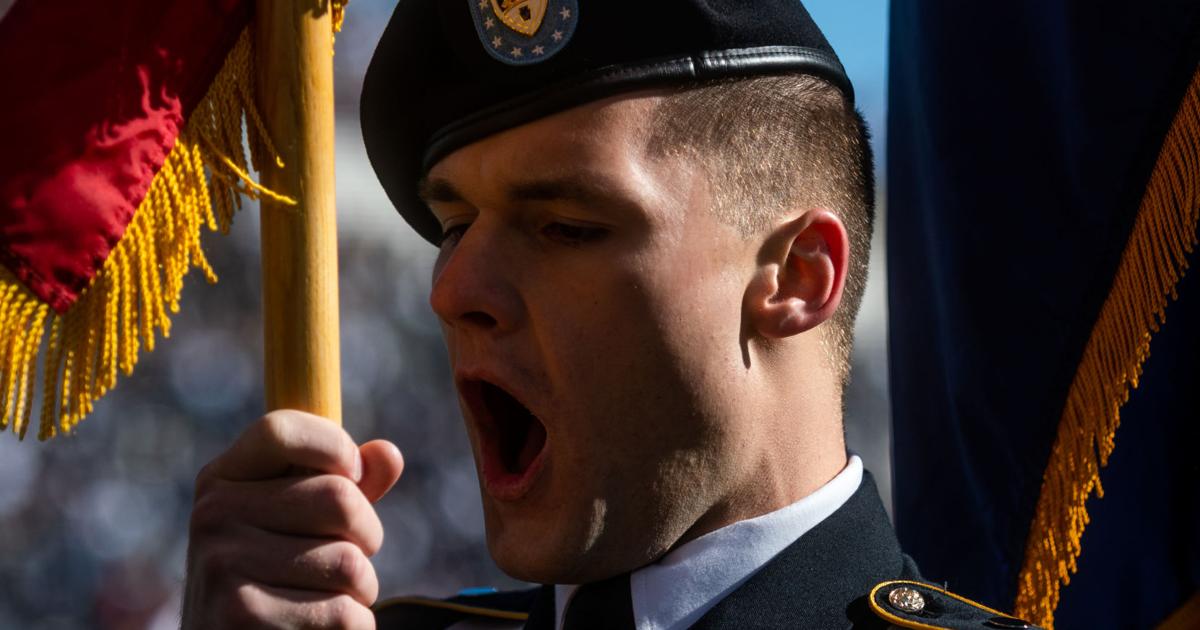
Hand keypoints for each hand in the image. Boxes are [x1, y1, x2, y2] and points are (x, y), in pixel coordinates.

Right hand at [182, 410, 404, 628]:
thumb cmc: (278, 579)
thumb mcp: (304, 522)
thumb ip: (347, 484)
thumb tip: (389, 454)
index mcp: (223, 479)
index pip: (281, 429)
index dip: (335, 448)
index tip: (354, 477)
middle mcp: (213, 515)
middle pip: (338, 498)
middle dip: (367, 536)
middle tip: (352, 559)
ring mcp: (222, 566)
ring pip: (349, 563)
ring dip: (361, 589)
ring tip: (330, 599)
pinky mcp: (241, 618)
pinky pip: (343, 614)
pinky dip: (353, 627)